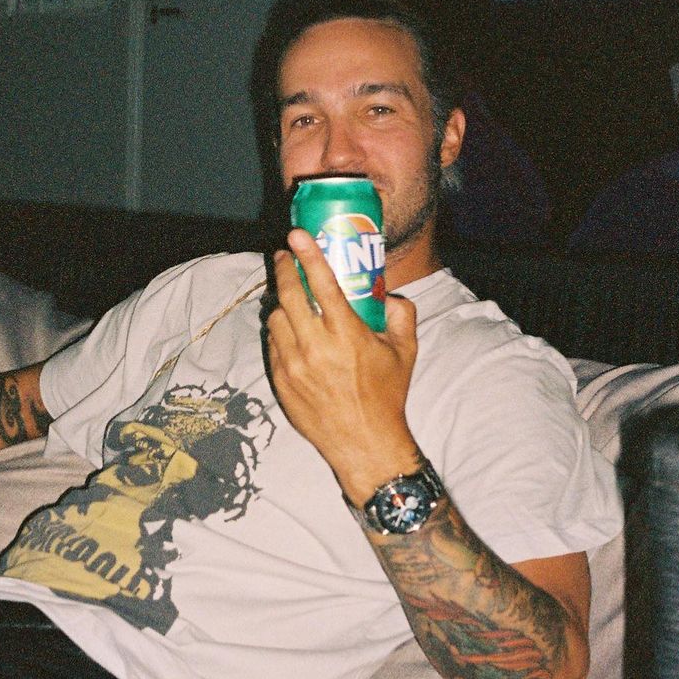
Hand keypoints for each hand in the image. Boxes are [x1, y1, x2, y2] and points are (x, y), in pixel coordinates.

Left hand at [265, 229, 422, 505]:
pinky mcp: (281, 382)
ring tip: (290, 296)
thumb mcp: (405, 352)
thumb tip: (390, 294)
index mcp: (347, 335)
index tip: (297, 235)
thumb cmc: (387, 395)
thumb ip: (402, 315)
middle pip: (289, 295)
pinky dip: (279, 332)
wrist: (364, 443)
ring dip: (281, 302)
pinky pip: (273, 345)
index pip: (322, 284)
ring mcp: (294, 365)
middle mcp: (316, 347)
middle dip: (285, 269)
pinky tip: (289, 330)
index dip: (308, 255)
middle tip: (286, 255)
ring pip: (276, 319)